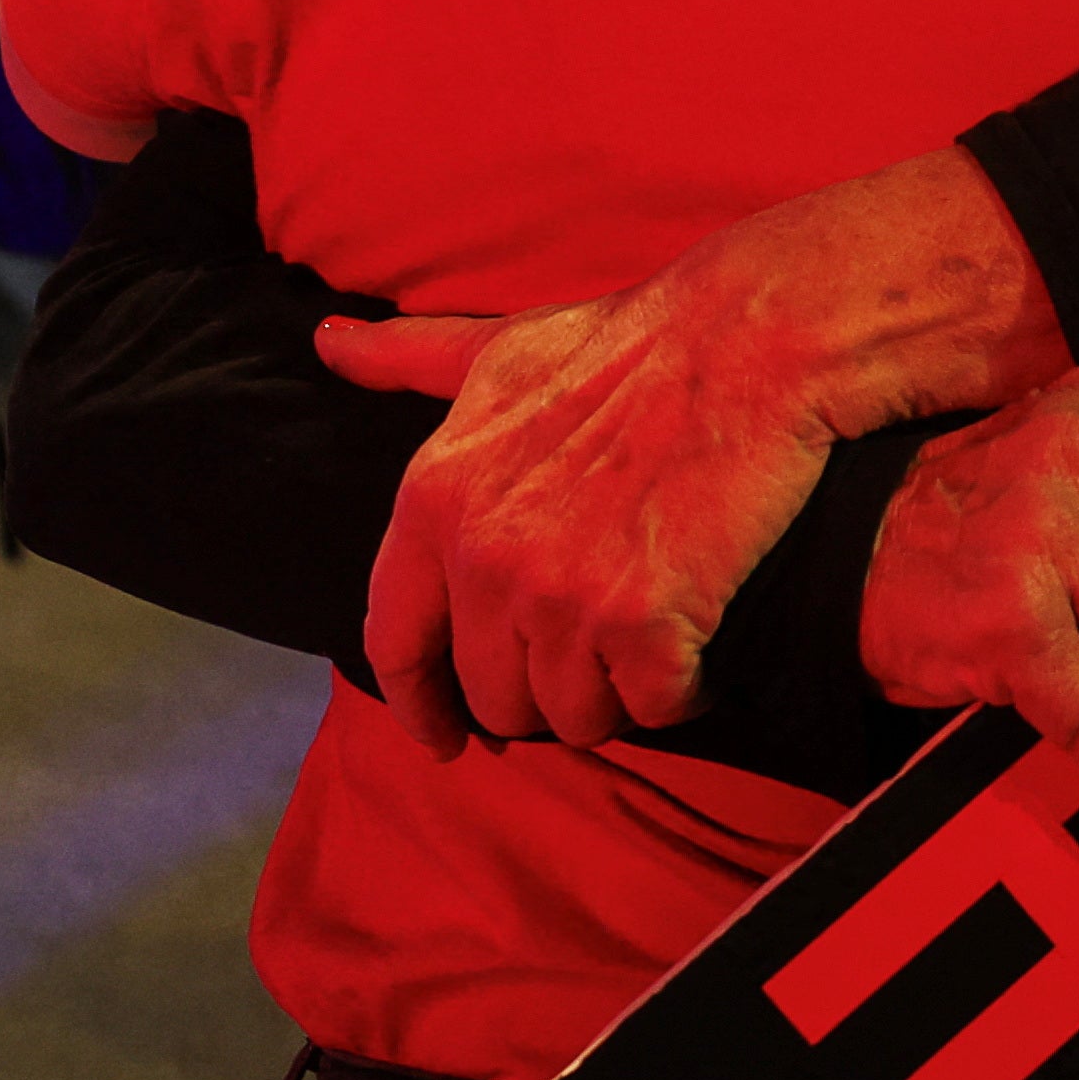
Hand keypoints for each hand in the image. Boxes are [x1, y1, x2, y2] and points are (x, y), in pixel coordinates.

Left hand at [317, 146, 1068, 750]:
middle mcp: (485, 559)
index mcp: (436, 500)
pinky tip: (701, 647)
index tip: (445, 737)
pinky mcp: (644, 626)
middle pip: (496, 697)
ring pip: (575, 716)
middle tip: (601, 654)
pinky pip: (655, 708)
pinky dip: (685, 690)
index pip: (396, 642)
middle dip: (548, 691)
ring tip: (655, 643)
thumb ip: (413, 360)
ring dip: (618, 694)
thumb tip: (330, 344)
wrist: (747, 342)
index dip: (420, 704)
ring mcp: (561, 597)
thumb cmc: (632, 342)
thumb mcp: (504, 349)